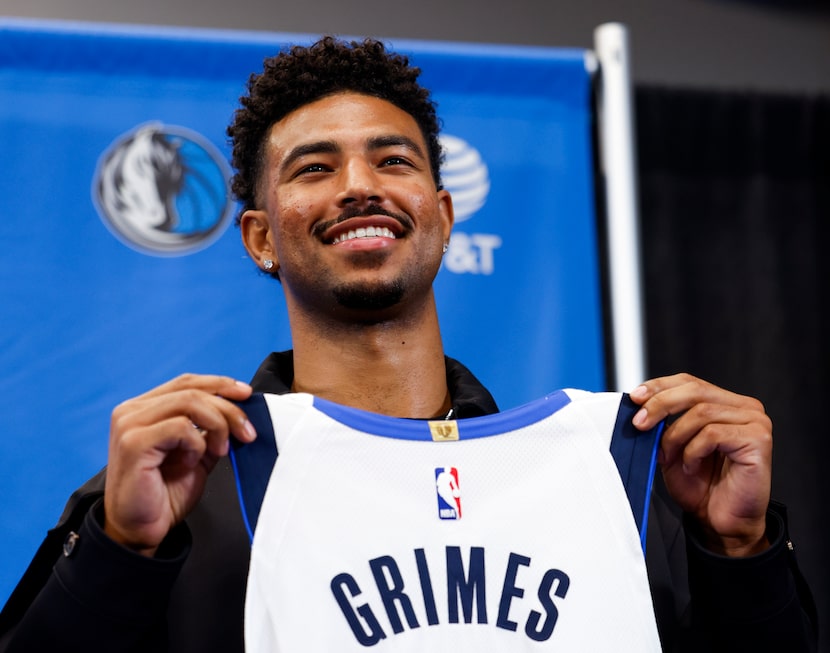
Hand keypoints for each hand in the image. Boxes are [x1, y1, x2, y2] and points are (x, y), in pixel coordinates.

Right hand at [104, 374, 255, 555]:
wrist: (142, 530)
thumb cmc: (165, 494)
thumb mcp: (197, 453)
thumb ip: (211, 429)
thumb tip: (239, 410)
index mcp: (144, 409)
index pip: (186, 382)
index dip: (219, 384)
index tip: (246, 394)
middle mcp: (132, 411)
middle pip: (192, 391)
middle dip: (229, 409)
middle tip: (248, 432)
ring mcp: (129, 424)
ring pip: (190, 403)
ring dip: (218, 424)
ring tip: (221, 450)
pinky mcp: (133, 442)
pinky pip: (180, 427)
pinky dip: (196, 443)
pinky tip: (191, 462)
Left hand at [630, 373, 771, 556]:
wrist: (720, 521)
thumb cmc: (700, 486)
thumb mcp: (671, 447)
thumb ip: (661, 423)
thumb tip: (637, 403)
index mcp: (725, 403)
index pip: (689, 382)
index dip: (660, 386)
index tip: (635, 397)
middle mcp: (744, 407)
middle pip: (695, 390)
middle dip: (660, 405)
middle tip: (639, 424)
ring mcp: (755, 422)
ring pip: (701, 412)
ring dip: (675, 436)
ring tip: (669, 457)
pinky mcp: (758, 440)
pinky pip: (713, 434)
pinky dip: (693, 451)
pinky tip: (691, 466)